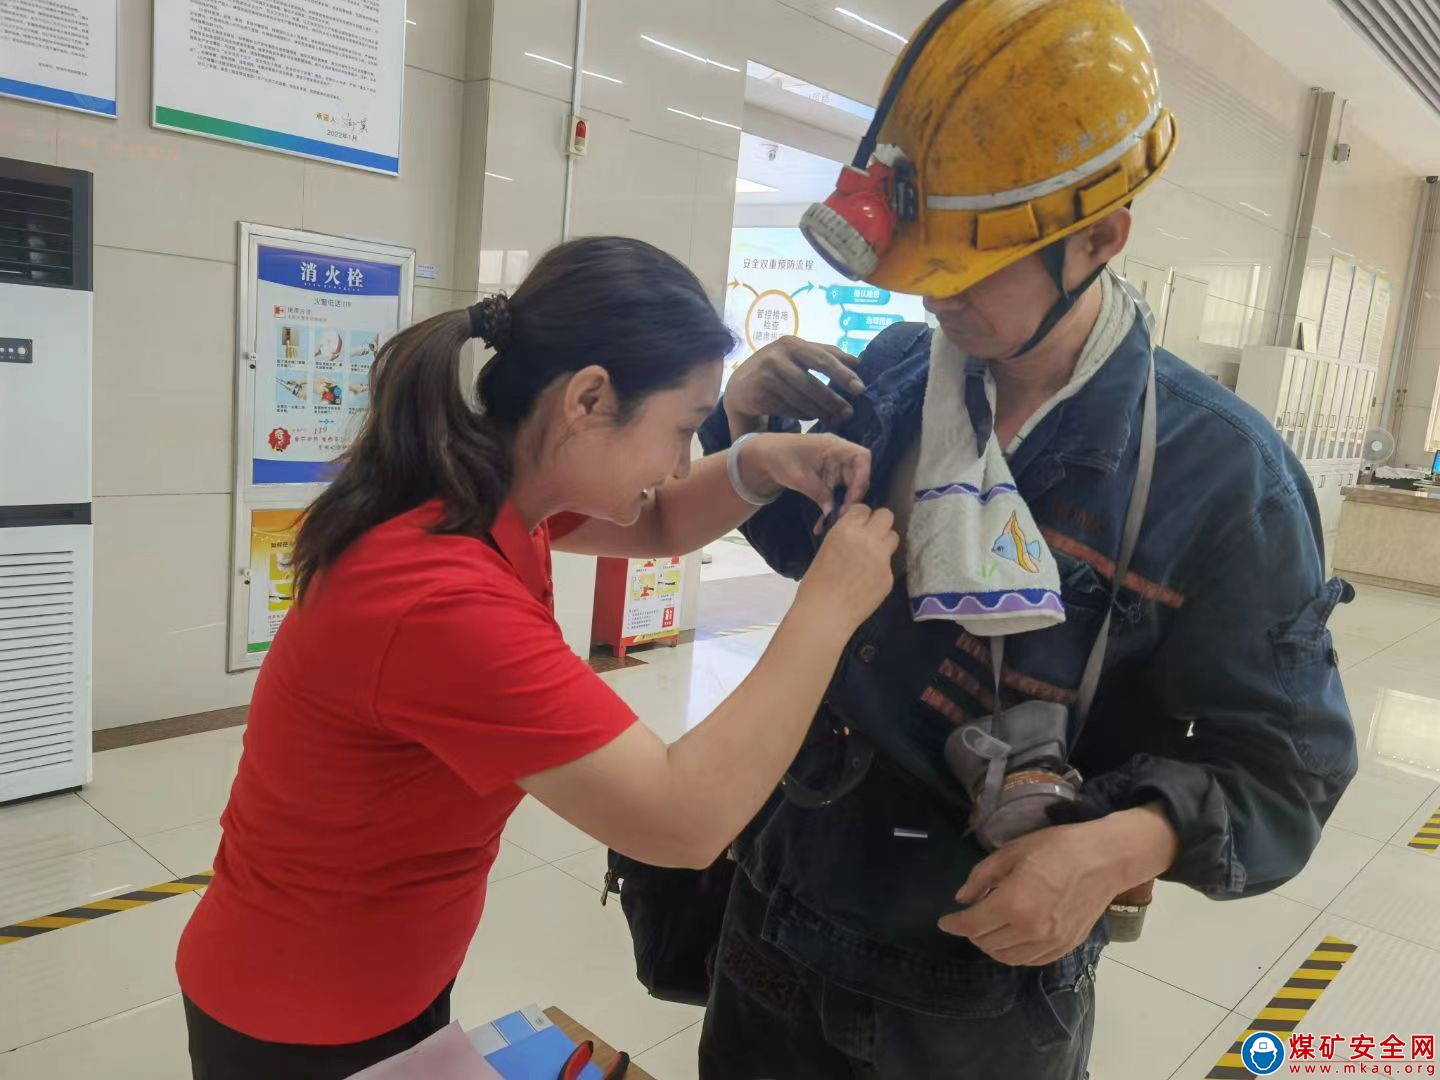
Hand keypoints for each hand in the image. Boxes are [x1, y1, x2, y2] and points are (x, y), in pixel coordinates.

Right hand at [724, 337, 865, 437]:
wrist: (740, 386)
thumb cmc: (778, 368)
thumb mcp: (798, 355)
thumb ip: (825, 354)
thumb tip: (857, 362)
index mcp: (792, 344)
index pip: (824, 358)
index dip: (843, 374)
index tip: (860, 389)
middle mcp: (777, 357)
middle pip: (812, 382)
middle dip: (833, 399)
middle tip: (849, 412)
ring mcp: (767, 377)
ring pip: (801, 399)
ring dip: (821, 412)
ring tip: (835, 418)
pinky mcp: (759, 395)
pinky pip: (789, 409)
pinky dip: (804, 415)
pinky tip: (813, 417)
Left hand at [740, 433, 871, 528]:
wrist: (764, 456)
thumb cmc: (780, 458)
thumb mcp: (798, 477)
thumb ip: (818, 493)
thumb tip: (833, 512)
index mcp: (834, 446)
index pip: (862, 457)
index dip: (863, 477)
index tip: (854, 497)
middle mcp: (839, 456)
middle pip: (859, 476)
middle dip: (853, 497)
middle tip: (842, 516)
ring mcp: (834, 468)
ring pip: (849, 488)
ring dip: (843, 505)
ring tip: (832, 522)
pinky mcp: (828, 479)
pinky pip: (836, 494)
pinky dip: (831, 506)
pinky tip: (823, 521)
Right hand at [798, 505, 896, 628]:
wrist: (826, 614)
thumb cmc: (815, 583)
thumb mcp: (825, 549)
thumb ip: (842, 535)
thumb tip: (853, 528)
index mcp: (846, 530)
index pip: (863, 509)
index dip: (860, 516)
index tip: (856, 524)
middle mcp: (868, 540)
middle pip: (886, 516)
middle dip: (879, 522)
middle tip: (871, 534)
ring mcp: (882, 559)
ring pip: (894, 537)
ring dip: (884, 542)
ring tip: (872, 555)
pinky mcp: (889, 577)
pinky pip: (889, 564)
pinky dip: (880, 568)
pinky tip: (868, 580)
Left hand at [938, 807, 1178, 966]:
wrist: (1105, 859)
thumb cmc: (1056, 848)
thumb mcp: (1011, 852)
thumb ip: (982, 877)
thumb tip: (962, 899)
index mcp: (1013, 903)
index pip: (972, 924)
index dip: (954, 924)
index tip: (945, 921)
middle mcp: (1030, 930)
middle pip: (987, 944)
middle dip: (972, 933)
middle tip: (970, 918)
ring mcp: (1050, 942)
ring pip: (1008, 958)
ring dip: (992, 946)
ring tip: (989, 929)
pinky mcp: (1065, 947)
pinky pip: (1031, 961)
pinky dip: (1015, 954)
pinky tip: (1013, 938)